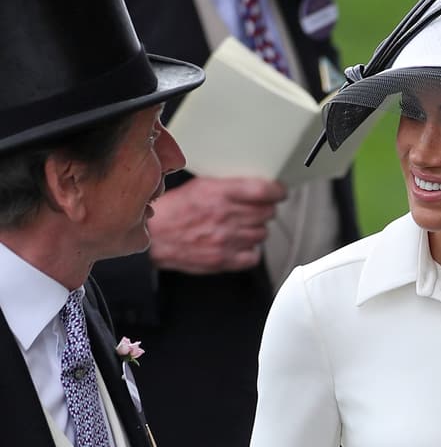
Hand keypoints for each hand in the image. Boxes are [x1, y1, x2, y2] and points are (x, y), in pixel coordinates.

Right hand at [147, 176, 287, 274]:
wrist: (154, 236)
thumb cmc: (173, 211)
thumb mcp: (198, 186)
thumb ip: (227, 186)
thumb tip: (252, 186)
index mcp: (219, 193)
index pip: (262, 191)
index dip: (277, 192)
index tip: (279, 193)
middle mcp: (225, 217)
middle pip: (267, 213)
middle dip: (266, 209)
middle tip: (259, 209)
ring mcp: (226, 240)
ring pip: (262, 234)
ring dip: (257, 229)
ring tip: (244, 226)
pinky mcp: (224, 260)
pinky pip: (254, 256)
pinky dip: (251, 250)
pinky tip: (242, 244)